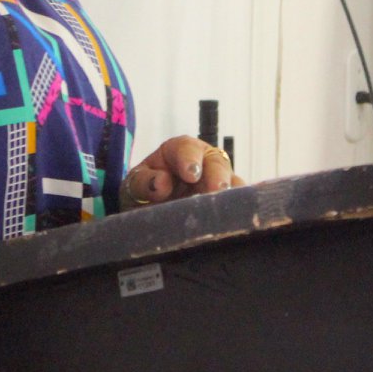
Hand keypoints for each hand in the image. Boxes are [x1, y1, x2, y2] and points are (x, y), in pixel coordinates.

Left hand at [119, 135, 242, 208]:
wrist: (146, 218)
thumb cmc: (142, 194)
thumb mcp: (134, 186)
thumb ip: (143, 182)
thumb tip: (161, 183)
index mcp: (180, 151)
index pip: (187, 148)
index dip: (190, 159)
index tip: (190, 174)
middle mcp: (205, 164)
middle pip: (218, 164)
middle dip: (218, 176)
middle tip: (216, 190)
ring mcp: (219, 185)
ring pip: (234, 185)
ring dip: (231, 197)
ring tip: (224, 211)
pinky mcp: (227, 206)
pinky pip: (238, 207)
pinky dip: (236, 214)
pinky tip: (231, 223)